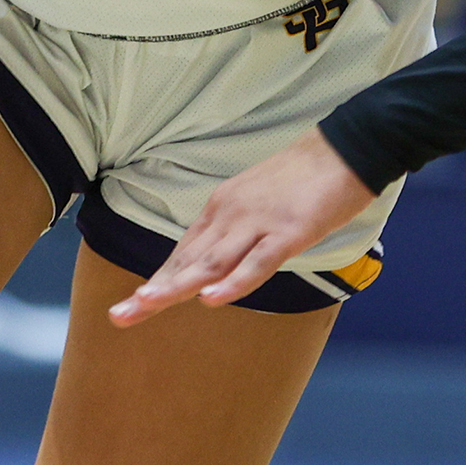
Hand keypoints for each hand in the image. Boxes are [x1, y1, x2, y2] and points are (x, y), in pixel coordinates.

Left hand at [108, 131, 373, 325]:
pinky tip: (212, 299)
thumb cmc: (305, 179)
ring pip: (212, 262)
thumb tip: (220, 264)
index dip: (159, 280)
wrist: (345, 149)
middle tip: (120, 315)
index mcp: (222, 209)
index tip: (131, 305)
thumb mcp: (259, 204)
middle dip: (153, 289)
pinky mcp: (288, 232)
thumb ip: (237, 233)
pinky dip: (234, 282)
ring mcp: (258, 223)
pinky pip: (257, 262)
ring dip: (177, 285)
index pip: (184, 253)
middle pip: (187, 260)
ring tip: (147, 305)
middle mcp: (231, 215)